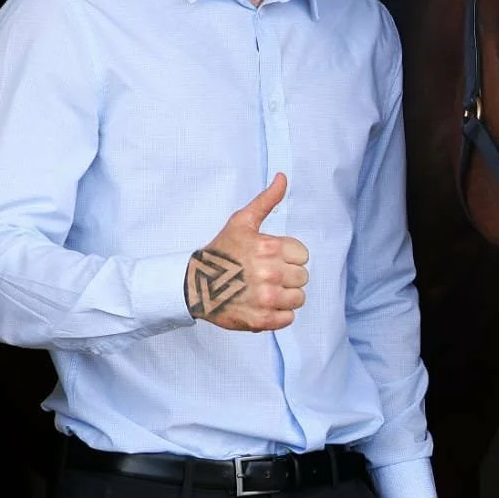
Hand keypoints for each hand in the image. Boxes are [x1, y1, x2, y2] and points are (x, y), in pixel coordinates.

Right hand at [187, 173, 309, 331]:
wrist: (196, 284)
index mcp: (270, 247)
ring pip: (299, 298)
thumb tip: (283, 177)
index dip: (288, 257)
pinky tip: (262, 305)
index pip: (303, 255)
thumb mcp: (243, 221)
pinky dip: (278, 315)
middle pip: (302, 278)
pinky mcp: (261, 320)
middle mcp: (270, 273)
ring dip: (285, 296)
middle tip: (266, 275)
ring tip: (265, 291)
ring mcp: (266, 298)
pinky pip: (288, 319)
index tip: (271, 258)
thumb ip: (267, 200)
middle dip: (287, 276)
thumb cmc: (222, 250)